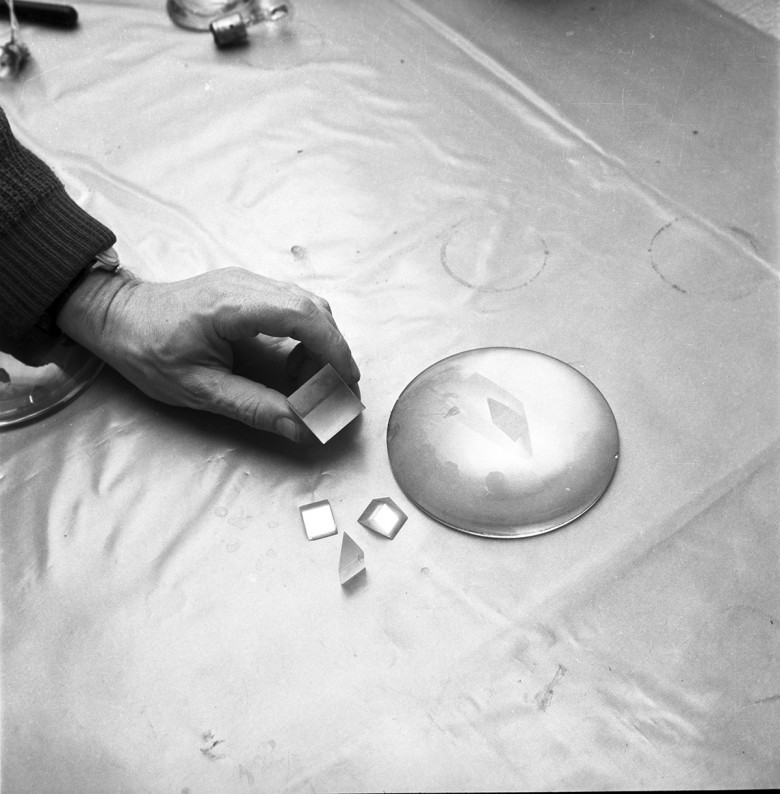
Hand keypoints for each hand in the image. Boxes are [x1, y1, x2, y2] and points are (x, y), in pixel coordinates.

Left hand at [56, 266, 360, 441]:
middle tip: (338, 390)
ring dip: (320, 343)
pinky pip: (291, 306)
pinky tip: (294, 364)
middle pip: (312, 307)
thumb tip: (301, 428)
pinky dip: (305, 335)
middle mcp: (245, 284)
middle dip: (333, 350)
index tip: (348, 381)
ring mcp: (247, 281)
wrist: (117, 317)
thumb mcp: (198, 388)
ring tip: (313, 382)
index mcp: (232, 305)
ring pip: (306, 305)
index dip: (333, 349)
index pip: (302, 316)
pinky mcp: (247, 289)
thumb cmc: (148, 350)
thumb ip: (254, 407)